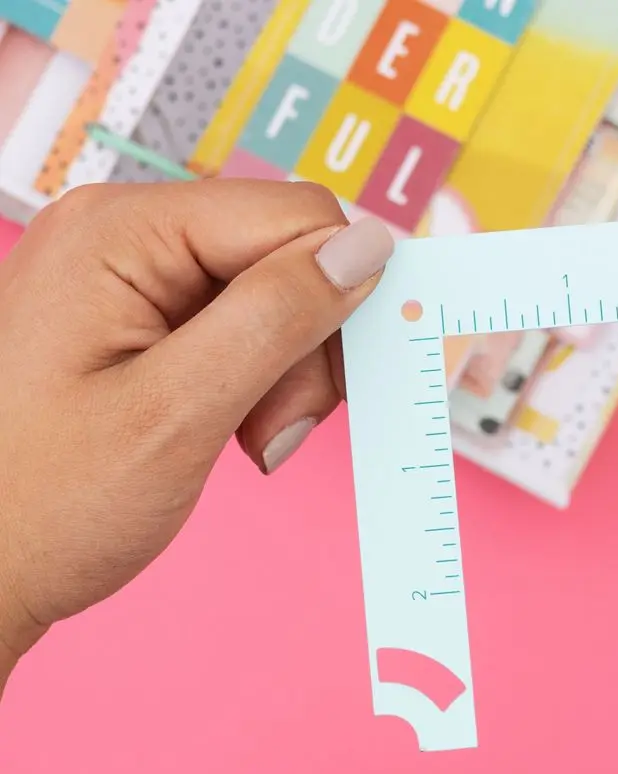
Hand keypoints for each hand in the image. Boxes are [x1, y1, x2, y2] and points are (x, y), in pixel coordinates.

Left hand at [0, 180, 392, 686]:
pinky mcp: (139, 312)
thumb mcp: (178, 412)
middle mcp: (124, 232)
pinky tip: (234, 429)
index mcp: (122, 231)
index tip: (334, 390)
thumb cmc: (41, 505)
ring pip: (277, 293)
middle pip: (290, 254)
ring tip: (249, 441)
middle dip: (309, 347)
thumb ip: (278, 317)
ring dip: (287, 375)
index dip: (339, 296)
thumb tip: (369, 247)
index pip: (297, 216)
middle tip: (274, 431)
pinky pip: (241, 323)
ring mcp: (130, 272)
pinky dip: (259, 382)